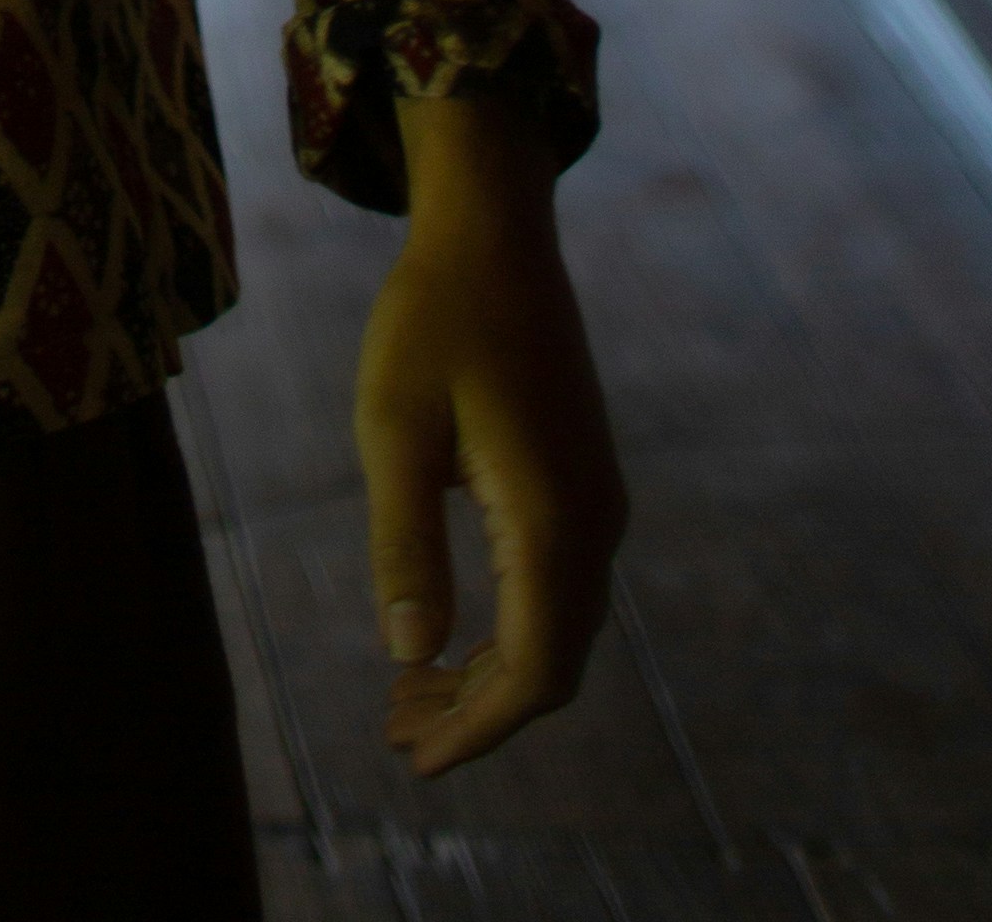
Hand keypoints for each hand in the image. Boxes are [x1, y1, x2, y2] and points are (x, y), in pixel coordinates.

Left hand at [359, 86, 626, 775]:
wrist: (493, 231)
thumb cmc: (430, 320)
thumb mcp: (393, 429)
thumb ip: (404, 546)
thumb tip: (409, 657)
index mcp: (551, 520)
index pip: (531, 671)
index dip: (476, 729)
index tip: (412, 759)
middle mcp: (594, 523)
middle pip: (553, 666)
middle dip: (479, 714)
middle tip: (398, 735)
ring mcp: (598, 503)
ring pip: (561, 632)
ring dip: (493, 677)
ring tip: (410, 699)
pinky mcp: (586, 483)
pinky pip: (561, 590)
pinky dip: (511, 632)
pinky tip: (452, 636)